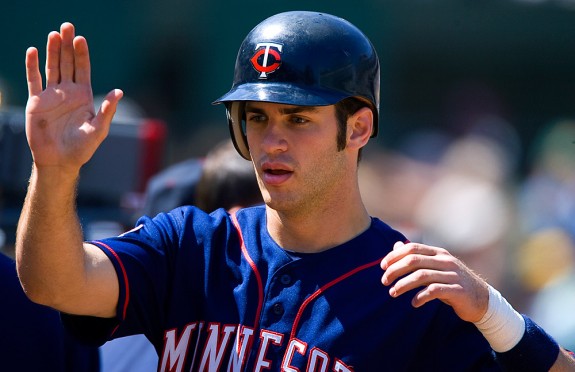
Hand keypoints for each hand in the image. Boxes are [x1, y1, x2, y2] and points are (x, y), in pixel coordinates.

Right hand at [25, 22, 121, 172]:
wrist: (60, 160)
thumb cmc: (82, 147)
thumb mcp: (99, 129)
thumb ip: (107, 110)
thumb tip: (119, 91)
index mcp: (84, 95)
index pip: (83, 69)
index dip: (82, 54)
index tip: (80, 38)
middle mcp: (68, 92)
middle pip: (67, 63)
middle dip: (67, 45)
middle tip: (66, 26)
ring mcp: (51, 95)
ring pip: (52, 67)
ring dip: (52, 51)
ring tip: (53, 34)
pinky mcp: (36, 102)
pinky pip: (34, 80)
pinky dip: (32, 66)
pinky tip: (32, 51)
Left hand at [380, 241, 488, 322]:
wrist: (482, 300)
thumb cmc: (453, 282)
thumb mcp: (436, 267)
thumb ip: (417, 257)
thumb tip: (396, 245)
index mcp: (439, 253)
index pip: (412, 248)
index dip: (395, 256)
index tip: (382, 266)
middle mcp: (445, 261)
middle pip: (414, 261)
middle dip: (395, 270)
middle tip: (384, 281)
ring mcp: (452, 275)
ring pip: (422, 276)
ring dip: (404, 285)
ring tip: (393, 293)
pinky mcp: (458, 290)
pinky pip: (435, 291)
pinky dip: (421, 296)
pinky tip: (414, 303)